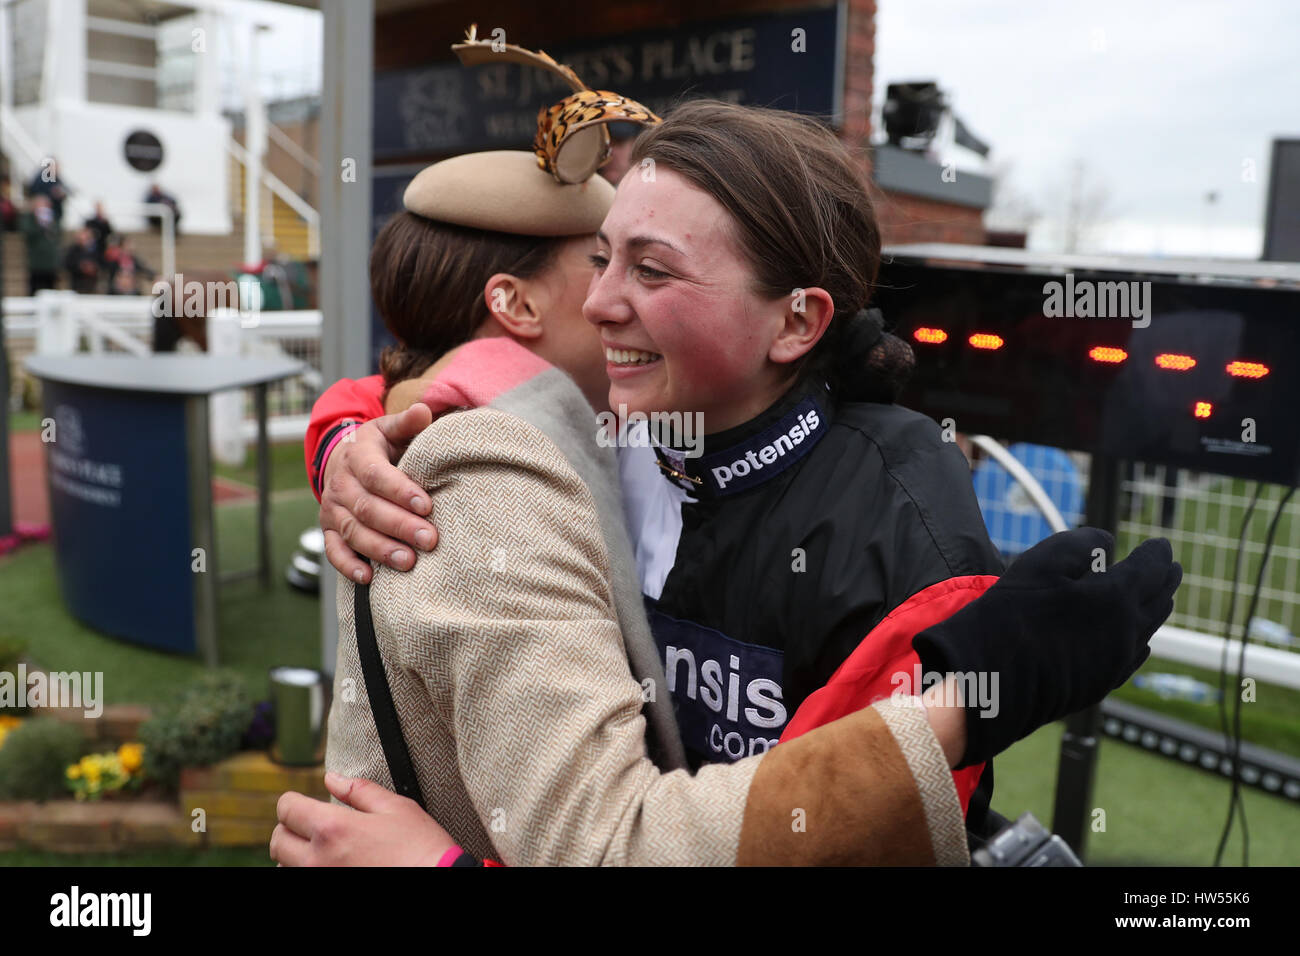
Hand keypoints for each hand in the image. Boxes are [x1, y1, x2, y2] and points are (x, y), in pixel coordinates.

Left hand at [270, 771, 455, 865]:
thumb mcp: (396, 808)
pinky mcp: (329, 894)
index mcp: (333, 829)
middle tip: (310, 825)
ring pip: (286, 866)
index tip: (303, 802)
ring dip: (297, 854)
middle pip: (278, 841)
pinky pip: (303, 881)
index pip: (287, 809)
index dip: (293, 801)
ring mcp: (322, 881)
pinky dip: (309, 870)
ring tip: (323, 849)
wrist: (438, 881)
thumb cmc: (421, 847)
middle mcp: (318, 860)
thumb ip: (359, 790)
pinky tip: (332, 864)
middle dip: (290, 828)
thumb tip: (331, 779)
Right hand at [321, 402, 435, 583]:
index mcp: (357, 457)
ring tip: (409, 561)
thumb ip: (407, 423)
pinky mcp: (328, 529)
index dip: (400, 491)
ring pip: (353, 532)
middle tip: (429, 539)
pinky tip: (369, 579)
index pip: (377, 476)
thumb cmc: (378, 446)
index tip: (427, 504)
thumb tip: (424, 411)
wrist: (342, 459)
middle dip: (399, 525)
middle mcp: (341, 485)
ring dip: (380, 548)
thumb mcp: (390, 429)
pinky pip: (334, 551)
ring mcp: (332, 509)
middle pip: (368, 508)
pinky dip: (348, 566)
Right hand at [913, 528, 1181, 767]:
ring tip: (1158, 597)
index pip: (1152, 568)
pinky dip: (1141, 640)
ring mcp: (1117, 661)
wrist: (993, 679)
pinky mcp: (1103, 684)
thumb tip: (1107, 545)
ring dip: (1156, 608)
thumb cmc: (1012, 614)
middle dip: (1165, 579)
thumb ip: (1081, 544)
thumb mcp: (1041, 562)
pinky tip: (1139, 640)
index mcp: (1117, 597)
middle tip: (1169, 567)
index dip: (1157, 553)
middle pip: (1159, 599)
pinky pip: (1134, 657)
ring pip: (1149, 629)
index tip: (1161, 544)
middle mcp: (1127, 631)